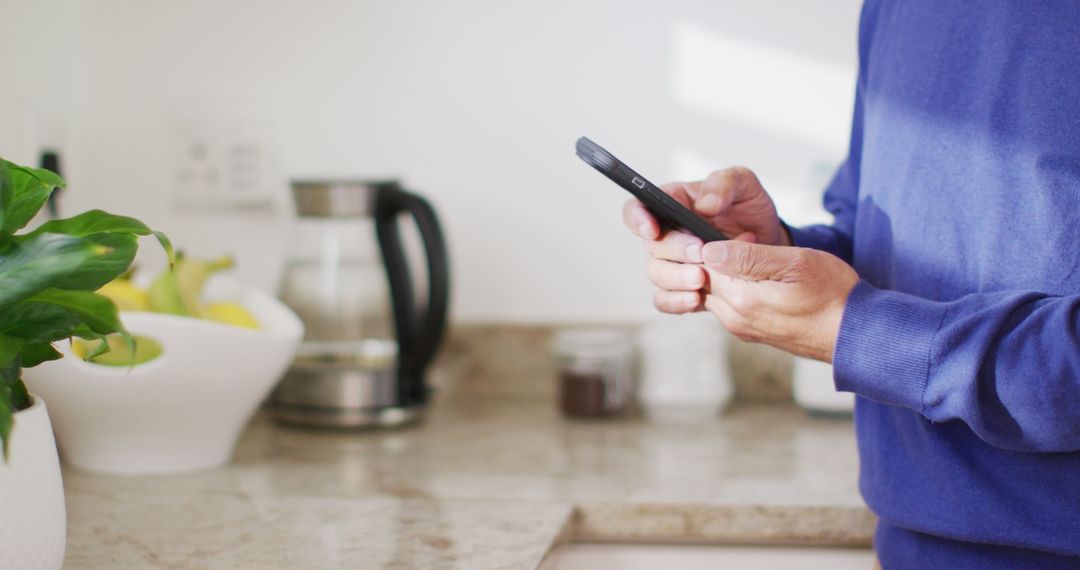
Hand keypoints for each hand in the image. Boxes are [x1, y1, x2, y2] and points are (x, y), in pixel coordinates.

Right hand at [621, 166, 789, 319]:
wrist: (769, 245)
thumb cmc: (750, 210)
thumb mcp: (745, 185)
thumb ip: (724, 184)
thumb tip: (705, 204)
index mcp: (673, 203)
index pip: (638, 208)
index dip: (638, 219)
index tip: (652, 230)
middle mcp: (667, 234)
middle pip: (651, 245)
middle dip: (675, 251)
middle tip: (701, 252)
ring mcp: (673, 263)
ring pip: (657, 274)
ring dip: (677, 278)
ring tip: (702, 279)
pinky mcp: (683, 288)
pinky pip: (665, 300)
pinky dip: (677, 302)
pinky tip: (695, 299)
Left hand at [700, 240, 857, 361]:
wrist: (853, 332)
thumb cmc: (831, 293)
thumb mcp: (794, 263)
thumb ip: (748, 257)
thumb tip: (708, 251)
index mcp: (742, 299)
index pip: (701, 265)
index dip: (711, 242)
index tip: (735, 233)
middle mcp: (734, 317)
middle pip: (702, 280)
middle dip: (713, 258)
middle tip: (746, 241)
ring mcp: (741, 327)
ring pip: (714, 292)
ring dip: (725, 272)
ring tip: (754, 256)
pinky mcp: (750, 331)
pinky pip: (727, 304)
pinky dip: (735, 286)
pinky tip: (758, 276)